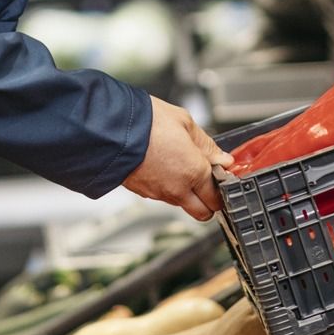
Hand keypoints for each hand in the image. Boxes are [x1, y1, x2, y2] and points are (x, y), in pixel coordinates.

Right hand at [122, 96, 233, 221]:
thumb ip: (207, 144)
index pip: (217, 196)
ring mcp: (159, 194)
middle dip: (208, 201)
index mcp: (194, 171)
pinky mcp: (143, 193)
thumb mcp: (185, 122)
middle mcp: (178, 189)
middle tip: (207, 182)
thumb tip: (222, 158)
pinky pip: (162, 197)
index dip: (222, 186)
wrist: (111, 128)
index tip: (220, 175)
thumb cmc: (147, 121)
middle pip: (203, 213)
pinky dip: (166, 188)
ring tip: (179, 167)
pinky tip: (162, 167)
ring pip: (182, 205)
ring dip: (186, 193)